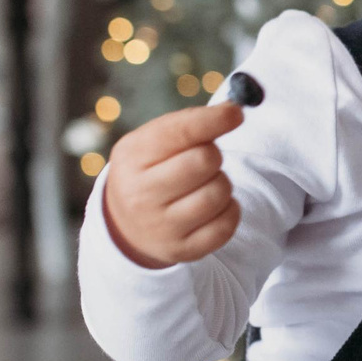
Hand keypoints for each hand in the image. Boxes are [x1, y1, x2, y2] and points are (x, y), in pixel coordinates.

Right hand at [100, 102, 245, 268]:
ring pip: (219, 192)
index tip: (236, 113)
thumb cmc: (150, 171)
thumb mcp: (152, 142)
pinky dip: (229, 210)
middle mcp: (141, 194)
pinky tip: (214, 207)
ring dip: (222, 183)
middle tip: (204, 159)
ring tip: (205, 184)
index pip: (180, 132)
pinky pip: (226, 225)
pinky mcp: (182, 250)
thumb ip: (188, 124)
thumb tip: (234, 110)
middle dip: (213, 155)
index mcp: (132, 157)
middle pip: (205, 161)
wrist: (125, 226)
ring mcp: (161, 226)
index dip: (214, 119)